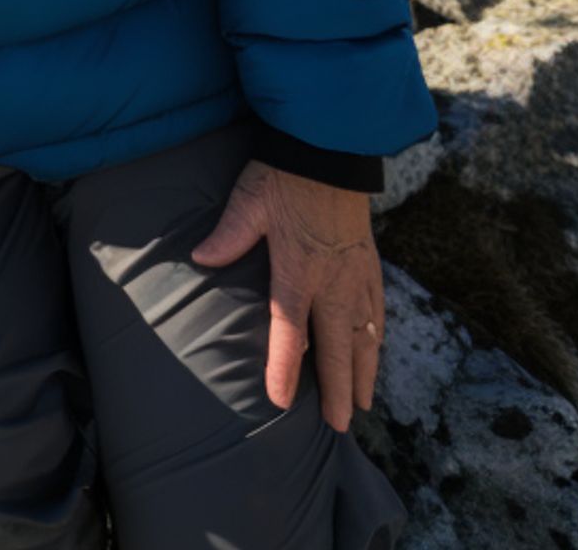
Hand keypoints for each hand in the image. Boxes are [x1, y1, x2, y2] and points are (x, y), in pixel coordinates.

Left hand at [191, 158, 384, 431]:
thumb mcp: (248, 201)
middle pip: (336, 346)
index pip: (289, 330)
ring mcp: (355, 275)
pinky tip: (376, 351)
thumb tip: (199, 258)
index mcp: (298, 270)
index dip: (283, 367)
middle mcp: (332, 281)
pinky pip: (378, 310)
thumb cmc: (284, 176)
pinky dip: (378, 337)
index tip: (280, 401)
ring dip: (362, 372)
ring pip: (364, 335)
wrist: (330, 150)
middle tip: (337, 426)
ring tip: (361, 404)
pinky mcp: (369, 264)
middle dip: (335, 389)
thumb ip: (227, 235)